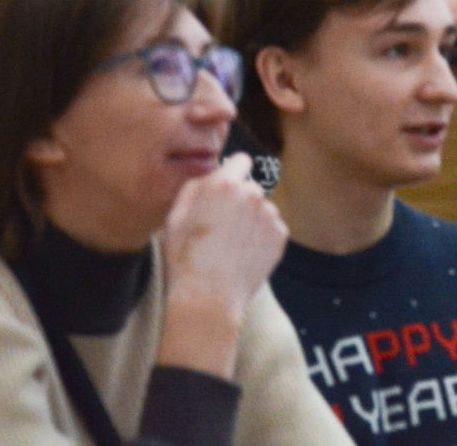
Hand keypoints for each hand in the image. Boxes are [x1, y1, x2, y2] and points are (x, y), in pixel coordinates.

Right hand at [161, 154, 287, 332]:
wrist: (209, 296)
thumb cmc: (186, 257)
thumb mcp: (176, 216)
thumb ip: (195, 187)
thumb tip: (212, 175)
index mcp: (225, 185)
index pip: (241, 160)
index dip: (233, 172)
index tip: (227, 186)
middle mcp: (253, 194)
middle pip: (250, 187)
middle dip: (239, 199)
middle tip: (222, 225)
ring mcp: (269, 215)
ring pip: (262, 208)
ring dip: (251, 219)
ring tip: (231, 245)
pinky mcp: (280, 235)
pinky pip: (271, 227)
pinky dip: (261, 236)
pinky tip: (243, 253)